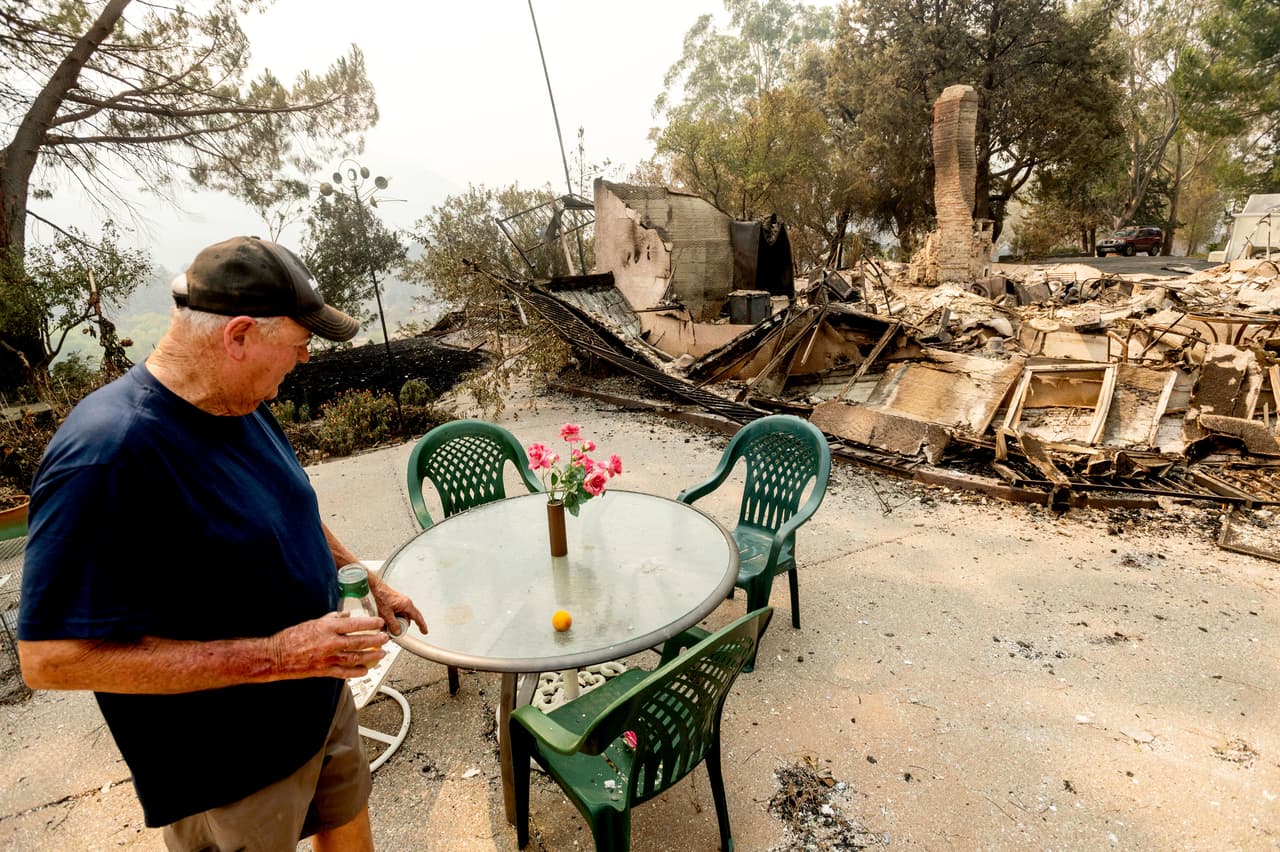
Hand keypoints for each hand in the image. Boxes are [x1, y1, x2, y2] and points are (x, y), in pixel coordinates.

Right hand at [268, 612, 388, 679]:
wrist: (276, 656)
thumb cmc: (292, 638)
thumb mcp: (313, 622)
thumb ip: (332, 618)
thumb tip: (346, 615)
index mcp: (327, 628)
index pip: (355, 624)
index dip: (370, 623)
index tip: (380, 623)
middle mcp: (330, 643)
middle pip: (359, 641)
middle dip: (375, 640)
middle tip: (385, 638)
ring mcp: (328, 658)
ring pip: (356, 658)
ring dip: (371, 656)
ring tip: (381, 654)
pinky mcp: (324, 671)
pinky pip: (345, 672)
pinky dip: (357, 672)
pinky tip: (365, 670)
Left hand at [367, 573, 427, 635]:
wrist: (377, 589)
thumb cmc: (382, 597)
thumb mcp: (386, 613)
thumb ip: (393, 623)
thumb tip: (397, 632)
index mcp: (407, 605)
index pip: (417, 617)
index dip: (422, 625)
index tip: (425, 631)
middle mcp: (406, 604)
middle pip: (407, 620)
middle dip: (401, 626)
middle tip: (393, 631)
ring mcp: (402, 604)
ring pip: (401, 618)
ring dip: (395, 622)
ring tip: (386, 624)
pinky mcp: (397, 605)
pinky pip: (398, 614)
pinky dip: (393, 619)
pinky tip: (386, 620)